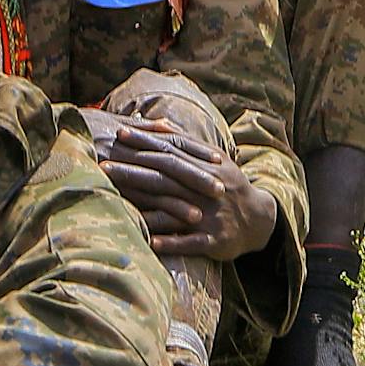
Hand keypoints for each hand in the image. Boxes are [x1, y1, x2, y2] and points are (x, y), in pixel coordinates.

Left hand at [98, 120, 276, 259]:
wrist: (260, 219)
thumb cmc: (228, 185)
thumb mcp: (215, 159)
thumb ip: (187, 142)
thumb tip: (157, 123)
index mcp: (208, 164)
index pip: (172, 149)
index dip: (145, 141)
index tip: (120, 134)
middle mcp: (207, 186)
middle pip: (166, 176)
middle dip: (133, 169)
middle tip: (104, 165)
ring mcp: (210, 214)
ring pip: (172, 208)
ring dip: (143, 205)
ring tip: (116, 200)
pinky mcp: (213, 240)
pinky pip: (189, 242)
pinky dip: (170, 242)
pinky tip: (148, 241)